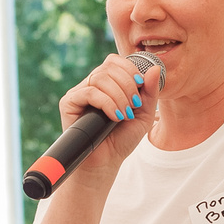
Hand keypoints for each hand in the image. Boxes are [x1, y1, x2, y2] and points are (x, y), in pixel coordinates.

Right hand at [57, 53, 163, 174]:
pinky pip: (89, 92)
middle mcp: (91, 84)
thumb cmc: (122, 139)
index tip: (141, 86)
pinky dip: (107, 103)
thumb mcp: (144, 114)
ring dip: (118, 95)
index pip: (115, 61)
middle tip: (134, 105)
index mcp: (107, 83)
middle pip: (108, 67)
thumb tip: (155, 68)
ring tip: (125, 114)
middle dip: (127, 85)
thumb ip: (150, 92)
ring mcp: (79, 93)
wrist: (105, 162)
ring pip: (99, 78)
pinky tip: (115, 117)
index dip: (130, 69)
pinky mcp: (68, 103)